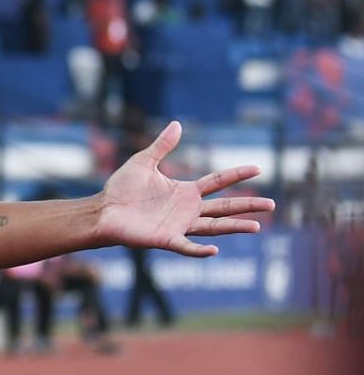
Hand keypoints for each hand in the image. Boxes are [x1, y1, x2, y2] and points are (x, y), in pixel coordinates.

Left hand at [95, 121, 274, 256]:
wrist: (102, 210)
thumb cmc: (121, 189)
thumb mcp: (143, 162)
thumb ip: (162, 146)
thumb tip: (176, 124)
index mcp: (185, 191)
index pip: (217, 182)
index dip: (236, 175)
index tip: (258, 168)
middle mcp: (187, 210)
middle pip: (224, 207)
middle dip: (247, 205)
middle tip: (272, 204)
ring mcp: (179, 225)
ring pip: (213, 228)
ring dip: (234, 227)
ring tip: (257, 226)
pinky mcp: (166, 239)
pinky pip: (186, 246)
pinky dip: (199, 250)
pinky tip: (215, 250)